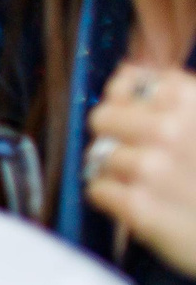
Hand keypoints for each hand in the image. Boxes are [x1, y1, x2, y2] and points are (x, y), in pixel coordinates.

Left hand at [87, 67, 195, 274]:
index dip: (131, 100)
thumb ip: (184, 100)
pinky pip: (98, 188)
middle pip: (104, 116)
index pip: (132, 81)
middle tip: (132, 150)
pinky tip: (134, 202)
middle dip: (115, 133)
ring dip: (114, 168)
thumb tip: (128, 75)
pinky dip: (110, 196)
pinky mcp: (141, 209)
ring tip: (139, 182)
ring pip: (99, 154)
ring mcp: (152, 169)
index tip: (136, 113)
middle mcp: (170, 130)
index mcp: (193, 102)